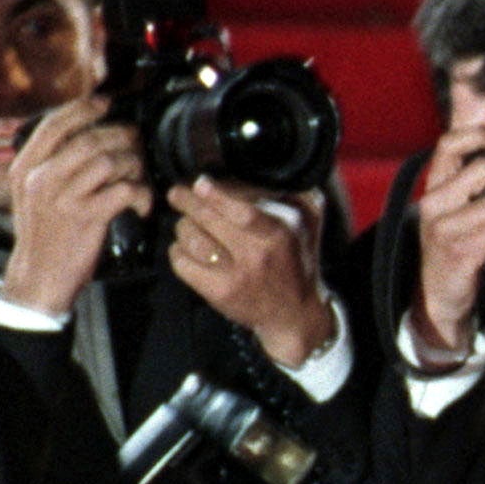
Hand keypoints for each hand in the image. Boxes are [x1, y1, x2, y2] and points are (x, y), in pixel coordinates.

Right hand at [1, 95, 149, 315]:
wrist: (39, 277)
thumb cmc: (41, 235)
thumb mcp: (29, 195)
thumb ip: (47, 165)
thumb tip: (81, 136)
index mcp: (25, 168)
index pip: (55, 125)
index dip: (84, 109)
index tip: (105, 104)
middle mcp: (41, 179)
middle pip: (89, 139)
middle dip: (119, 136)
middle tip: (134, 141)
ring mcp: (64, 197)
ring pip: (110, 161)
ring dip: (133, 164)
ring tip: (137, 173)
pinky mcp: (87, 217)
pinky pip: (124, 190)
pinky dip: (140, 193)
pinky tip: (141, 201)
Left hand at [167, 176, 334, 366]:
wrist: (294, 314)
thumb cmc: (298, 261)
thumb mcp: (308, 222)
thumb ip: (295, 192)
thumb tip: (265, 168)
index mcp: (278, 233)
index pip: (242, 211)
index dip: (215, 196)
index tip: (199, 183)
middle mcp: (256, 254)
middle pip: (209, 221)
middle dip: (187, 203)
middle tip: (176, 194)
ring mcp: (235, 276)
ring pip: (193, 240)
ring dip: (182, 227)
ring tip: (184, 222)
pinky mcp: (219, 294)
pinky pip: (184, 265)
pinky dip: (177, 252)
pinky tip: (181, 247)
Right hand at [410, 126, 484, 356]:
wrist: (439, 296)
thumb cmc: (456, 247)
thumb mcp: (455, 210)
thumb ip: (473, 184)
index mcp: (434, 187)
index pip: (450, 144)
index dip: (482, 134)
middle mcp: (434, 204)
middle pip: (483, 169)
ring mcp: (445, 229)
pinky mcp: (461, 251)